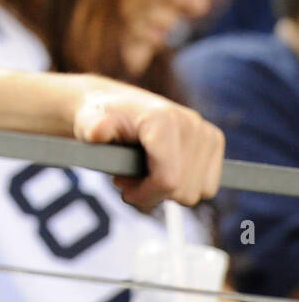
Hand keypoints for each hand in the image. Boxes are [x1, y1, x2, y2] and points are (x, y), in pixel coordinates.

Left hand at [71, 79, 223, 209]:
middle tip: (128, 179)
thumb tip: (96, 132)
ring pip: (196, 192)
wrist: (114, 106)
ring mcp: (206, 132)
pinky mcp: (213, 141)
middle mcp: (191, 123)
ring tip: (143, 174)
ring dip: (168, 191)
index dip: (144, 195)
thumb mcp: (88, 122)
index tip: (123, 190)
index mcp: (163, 120)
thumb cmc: (99, 119)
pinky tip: (162, 172)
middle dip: (153, 193)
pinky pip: (207, 187)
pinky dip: (184, 186)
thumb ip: (92, 129)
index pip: (168, 180)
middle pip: (184, 192)